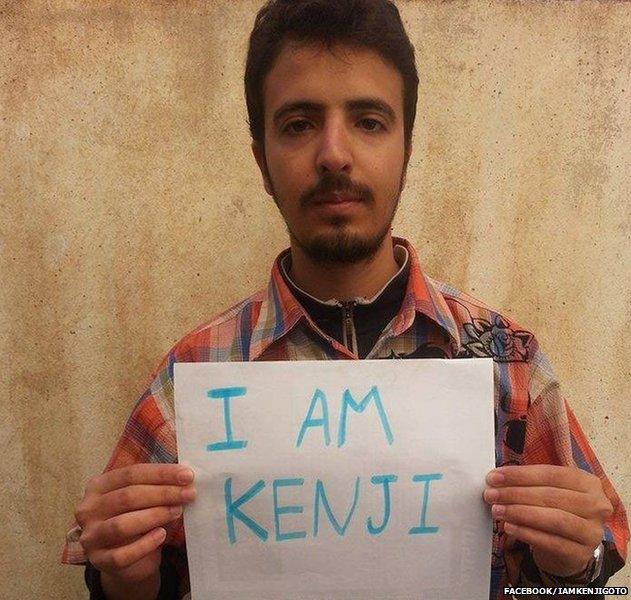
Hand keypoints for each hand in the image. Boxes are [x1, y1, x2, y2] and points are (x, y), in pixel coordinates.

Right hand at [74, 464, 195, 584]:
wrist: (127, 559)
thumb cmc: (137, 518)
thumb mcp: (143, 498)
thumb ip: (157, 486)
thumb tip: (185, 477)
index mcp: (99, 486)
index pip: (131, 474)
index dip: (161, 473)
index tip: (187, 475)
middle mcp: (89, 509)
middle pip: (128, 496)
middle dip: (163, 493)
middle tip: (188, 493)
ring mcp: (90, 536)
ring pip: (122, 524)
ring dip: (155, 516)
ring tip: (177, 512)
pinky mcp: (98, 561)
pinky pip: (122, 555)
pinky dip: (145, 545)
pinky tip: (161, 535)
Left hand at [483, 465, 611, 576]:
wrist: (568, 547)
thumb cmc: (555, 510)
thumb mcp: (548, 491)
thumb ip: (528, 482)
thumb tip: (496, 478)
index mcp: (587, 482)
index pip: (551, 474)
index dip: (520, 475)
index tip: (494, 476)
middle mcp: (596, 506)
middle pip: (551, 496)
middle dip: (515, 494)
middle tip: (491, 494)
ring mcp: (592, 532)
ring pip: (553, 519)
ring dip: (520, 513)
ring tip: (497, 510)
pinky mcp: (582, 554)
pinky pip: (551, 542)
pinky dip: (527, 533)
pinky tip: (509, 527)